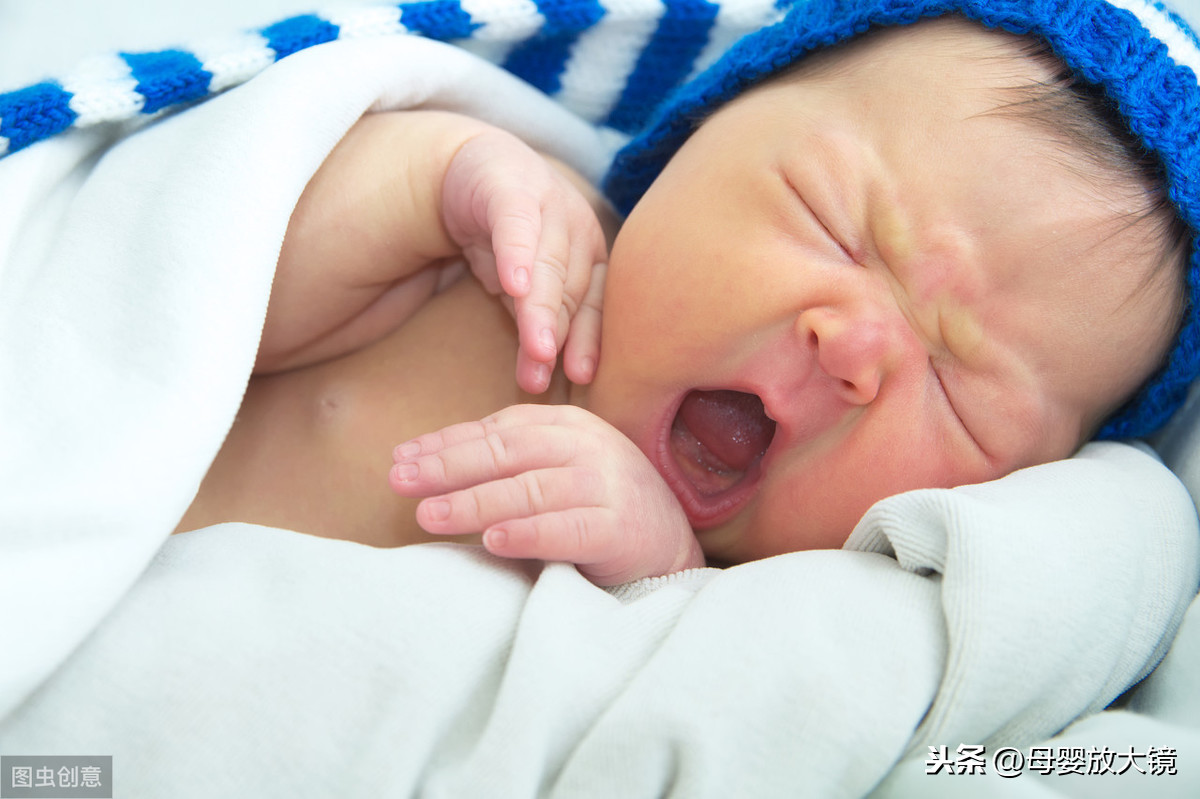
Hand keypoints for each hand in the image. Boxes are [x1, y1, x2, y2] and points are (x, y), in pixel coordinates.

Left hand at [388, 404, 703, 585]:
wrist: (667, 545)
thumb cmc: (597, 506)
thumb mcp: (554, 470)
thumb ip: (506, 464)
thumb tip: (425, 467)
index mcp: (566, 425)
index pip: (497, 430)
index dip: (445, 442)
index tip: (401, 458)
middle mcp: (588, 446)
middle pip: (508, 452)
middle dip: (448, 466)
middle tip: (401, 481)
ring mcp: (607, 485)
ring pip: (531, 489)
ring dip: (475, 502)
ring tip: (430, 515)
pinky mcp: (621, 528)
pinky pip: (568, 529)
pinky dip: (528, 533)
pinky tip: (492, 541)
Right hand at [442, 130, 608, 393]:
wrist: (475, 170)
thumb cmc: (512, 240)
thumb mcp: (529, 285)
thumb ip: (539, 324)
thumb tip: (543, 381)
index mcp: (590, 256)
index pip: (592, 304)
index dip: (588, 340)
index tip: (580, 376)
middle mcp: (577, 230)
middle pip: (569, 289)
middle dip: (558, 334)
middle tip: (544, 373)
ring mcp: (549, 205)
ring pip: (546, 263)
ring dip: (540, 310)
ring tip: (535, 350)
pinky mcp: (511, 189)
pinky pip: (515, 224)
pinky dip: (516, 254)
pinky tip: (514, 284)